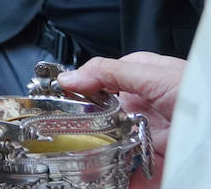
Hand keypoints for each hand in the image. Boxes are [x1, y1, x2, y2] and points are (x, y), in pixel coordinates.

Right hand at [59, 52, 184, 186]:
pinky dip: (111, 178)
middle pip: (100, 118)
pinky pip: (127, 175)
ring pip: (110, 148)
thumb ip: (108, 72)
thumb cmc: (202, 95)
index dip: (78, 89)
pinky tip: (94, 176)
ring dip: (92, 154)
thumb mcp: (154, 73)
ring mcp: (148, 140)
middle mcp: (143, 110)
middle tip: (57, 131)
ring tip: (71, 157)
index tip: (54, 96)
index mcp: (142, 81)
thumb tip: (68, 77)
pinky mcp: (155, 169)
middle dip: (80, 126)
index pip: (101, 81)